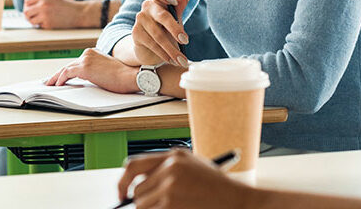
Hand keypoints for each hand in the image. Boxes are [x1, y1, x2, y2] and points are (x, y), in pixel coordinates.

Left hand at [23, 0, 90, 28]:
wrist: (78, 13)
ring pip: (31, 20)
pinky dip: (43, 25)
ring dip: (35, 22)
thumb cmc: (66, 4)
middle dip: (28, 16)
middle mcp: (43, 4)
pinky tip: (50, 23)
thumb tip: (27, 4)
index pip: (27, 3)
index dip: (28, 8)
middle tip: (33, 18)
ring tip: (41, 21)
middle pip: (26, 12)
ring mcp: (45, 14)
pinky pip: (40, 26)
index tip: (31, 11)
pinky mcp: (48, 24)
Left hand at [44, 48, 139, 93]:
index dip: (66, 71)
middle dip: (58, 74)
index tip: (58, 77)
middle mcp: (88, 53)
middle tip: (49, 81)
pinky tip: (56, 85)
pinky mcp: (84, 67)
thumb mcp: (106, 70)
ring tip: (49, 84)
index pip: (76, 62)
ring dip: (56, 77)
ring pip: (65, 69)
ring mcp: (86, 59)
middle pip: (69, 65)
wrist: (130, 76)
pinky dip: (60, 79)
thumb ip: (95, 71)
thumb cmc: (123, 77)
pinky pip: (67, 73)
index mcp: (94, 53)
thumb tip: (86, 80)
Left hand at [118, 149, 250, 208]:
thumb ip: (167, 172)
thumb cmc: (218, 190)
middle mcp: (170, 168)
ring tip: (178, 208)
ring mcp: (170, 187)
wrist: (239, 201)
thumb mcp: (193, 169)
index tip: (121, 194)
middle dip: (145, 204)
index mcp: (174, 156)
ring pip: (142, 206)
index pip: (134, 166)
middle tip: (161, 208)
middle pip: (137, 192)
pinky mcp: (169, 205)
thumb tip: (137, 190)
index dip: (123, 181)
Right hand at [132, 0, 189, 66]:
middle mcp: (146, 7)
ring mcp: (139, 19)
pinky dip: (164, 54)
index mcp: (157, 0)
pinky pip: (152, 44)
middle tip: (185, 41)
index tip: (173, 2)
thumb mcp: (174, 21)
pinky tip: (171, 60)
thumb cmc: (165, 31)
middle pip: (162, 15)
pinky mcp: (135, 33)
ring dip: (172, 49)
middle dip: (175, 29)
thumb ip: (178, 10)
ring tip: (182, 60)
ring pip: (159, 35)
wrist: (149, 50)